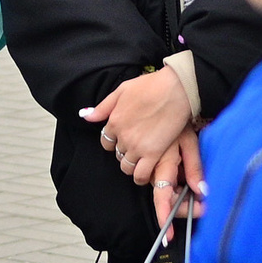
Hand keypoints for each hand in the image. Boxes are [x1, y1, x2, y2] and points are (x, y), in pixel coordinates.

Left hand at [81, 69, 193, 183]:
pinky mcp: (153, 153)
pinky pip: (141, 175)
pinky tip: (147, 170)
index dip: (115, 142)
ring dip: (133, 165)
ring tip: (143, 159)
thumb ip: (104, 106)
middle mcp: (123, 136)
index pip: (106, 142)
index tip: (126, 139)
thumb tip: (86, 116)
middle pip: (117, 154)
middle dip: (125, 152)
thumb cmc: (151, 85)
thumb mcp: (123, 90)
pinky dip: (142, 177)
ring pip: (126, 167)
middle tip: (138, 147)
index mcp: (114, 120)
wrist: (175, 88)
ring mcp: (137, 146)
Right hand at [152, 130, 206, 228]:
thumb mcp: (190, 143)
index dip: (165, 217)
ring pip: (165, 193)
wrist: (165, 101)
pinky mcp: (152, 165)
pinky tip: (188, 178)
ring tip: (198, 187)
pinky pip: (163, 183)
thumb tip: (202, 191)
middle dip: (185, 207)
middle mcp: (153, 170)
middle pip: (166, 200)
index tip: (169, 236)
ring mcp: (151, 168)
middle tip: (206, 205)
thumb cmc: (178, 121)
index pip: (162, 198)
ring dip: (181, 196)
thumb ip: (195, 168)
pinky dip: (176, 186)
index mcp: (163, 165)